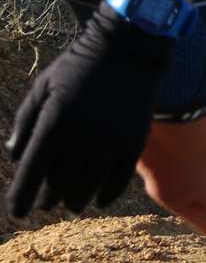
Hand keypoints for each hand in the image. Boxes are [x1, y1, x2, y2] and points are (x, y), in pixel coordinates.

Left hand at [6, 5, 173, 217]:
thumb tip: (14, 155)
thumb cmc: (77, 68)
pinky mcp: (135, 140)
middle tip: (45, 204)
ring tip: (70, 205)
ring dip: (77, 199)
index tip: (17, 211)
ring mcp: (112, 139)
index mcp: (55, 120)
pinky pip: (119, 177)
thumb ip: (25, 122)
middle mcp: (83, 134)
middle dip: (49, 198)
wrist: (128, 50)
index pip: (33, 170)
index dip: (22, 195)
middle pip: (61, 181)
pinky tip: (99, 201)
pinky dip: (108, 193)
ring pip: (90, 183)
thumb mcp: (42, 87)